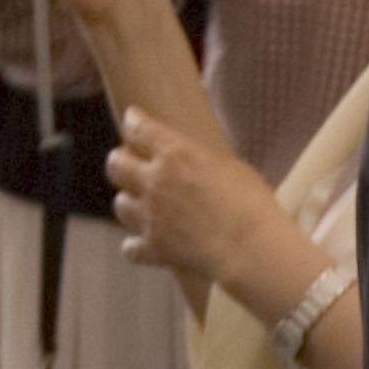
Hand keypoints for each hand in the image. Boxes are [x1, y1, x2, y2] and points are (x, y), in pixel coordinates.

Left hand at [108, 107, 316, 314]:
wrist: (251, 248)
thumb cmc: (252, 204)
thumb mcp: (230, 167)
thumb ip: (200, 161)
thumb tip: (194, 162)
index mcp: (176, 153)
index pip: (139, 128)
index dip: (134, 121)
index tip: (133, 119)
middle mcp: (155, 181)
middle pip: (115, 164)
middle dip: (122, 162)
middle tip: (133, 166)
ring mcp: (150, 216)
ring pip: (119, 203)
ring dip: (130, 203)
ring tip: (144, 205)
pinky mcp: (153, 247)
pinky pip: (129, 246)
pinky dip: (137, 245)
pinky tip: (147, 242)